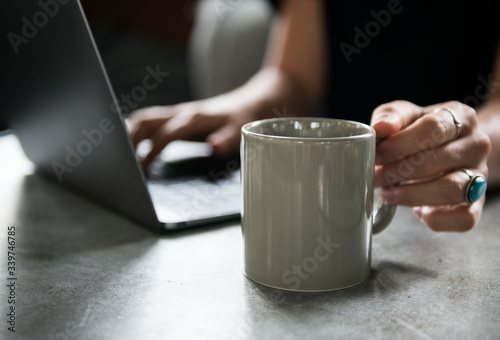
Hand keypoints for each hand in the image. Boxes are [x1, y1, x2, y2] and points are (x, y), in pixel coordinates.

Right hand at [128, 97, 256, 168]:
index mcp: (195, 118)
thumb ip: (227, 139)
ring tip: (121, 155)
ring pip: (145, 118)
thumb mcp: (241, 130)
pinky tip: (134, 146)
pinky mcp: (179, 116)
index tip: (141, 169)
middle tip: (120, 162)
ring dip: (130, 134)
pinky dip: (139, 131)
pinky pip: (152, 121)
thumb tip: (213, 147)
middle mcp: (183, 112)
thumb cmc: (245, 118)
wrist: (252, 101)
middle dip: (129, 139)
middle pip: (146, 121)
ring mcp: (179, 112)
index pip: (165, 135)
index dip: (151, 151)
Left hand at [371, 100, 490, 231]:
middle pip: (438, 160)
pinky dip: (438, 220)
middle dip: (398, 171)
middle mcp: (476, 146)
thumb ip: (392, 116)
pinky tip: (417, 212)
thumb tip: (380, 128)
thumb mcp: (406, 115)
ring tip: (387, 194)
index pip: (433, 129)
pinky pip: (464, 219)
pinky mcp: (477, 203)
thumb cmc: (422, 130)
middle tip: (374, 177)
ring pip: (451, 190)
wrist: (450, 146)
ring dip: (412, 195)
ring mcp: (480, 176)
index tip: (375, 155)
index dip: (400, 144)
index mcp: (461, 117)